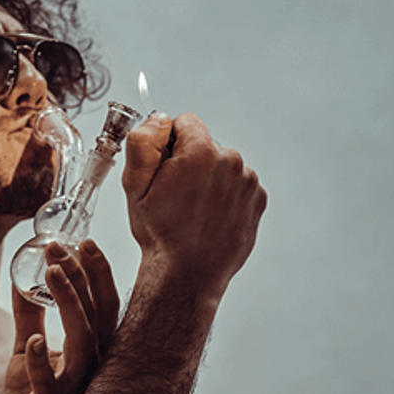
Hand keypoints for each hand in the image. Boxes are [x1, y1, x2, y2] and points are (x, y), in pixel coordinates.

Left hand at [0, 239, 120, 393]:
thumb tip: (22, 282)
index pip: (104, 307)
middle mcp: (93, 370)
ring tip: (51, 272)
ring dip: (69, 305)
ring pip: (83, 344)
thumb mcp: (28, 355)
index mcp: (92, 353)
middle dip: (82, 278)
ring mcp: (75, 392)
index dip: (97, 274)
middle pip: (99, 317)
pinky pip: (48, 385)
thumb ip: (31, 320)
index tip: (81, 241)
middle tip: (60, 247)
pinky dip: (41, 363)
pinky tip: (35, 343)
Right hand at [121, 113, 266, 296]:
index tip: (164, 168)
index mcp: (201, 153)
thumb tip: (158, 119)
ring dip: (209, 180)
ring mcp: (248, 183)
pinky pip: (238, 186)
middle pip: (206, 145)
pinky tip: (209, 218)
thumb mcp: (135, 187)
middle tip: (175, 195)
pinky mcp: (258, 200)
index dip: (169, 143)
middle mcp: (231, 162)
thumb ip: (142, 142)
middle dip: (191, 162)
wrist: (187, 274)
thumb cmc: (160, 234)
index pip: (185, 122)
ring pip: (223, 166)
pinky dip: (225, 197)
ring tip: (193, 211)